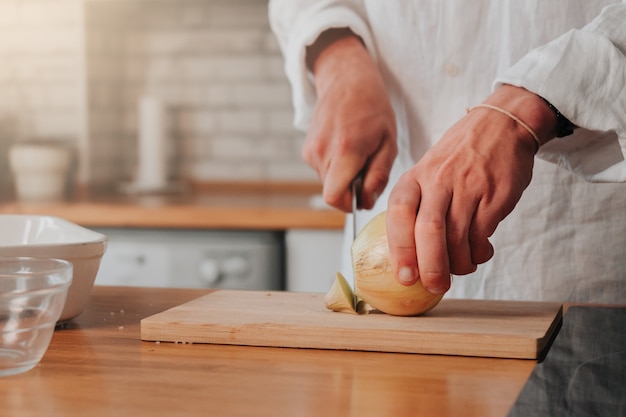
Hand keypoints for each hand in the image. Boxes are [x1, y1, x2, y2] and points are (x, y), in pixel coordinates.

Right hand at [305, 29, 396, 211]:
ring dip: (344, 178)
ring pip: (328, 183)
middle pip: (332, 193)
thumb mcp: (388, 142)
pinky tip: (346, 147)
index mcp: (345, 151)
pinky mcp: (306, 151)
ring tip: (358, 153)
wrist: (345, 80)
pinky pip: (323, 172)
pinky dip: (336, 168)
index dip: (350, 204)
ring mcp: (310, 152)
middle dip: (350, 190)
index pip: (334, 197)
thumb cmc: (372, 108)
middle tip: (367, 167)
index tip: (364, 195)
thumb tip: (366, 201)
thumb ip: (378, 176)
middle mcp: (322, 153)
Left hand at [386, 85, 557, 293]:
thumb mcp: (428, 170)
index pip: (398, 214)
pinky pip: (483, 235)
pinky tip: (479, 253)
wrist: (503, 124)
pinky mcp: (494, 196)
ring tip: (461, 268)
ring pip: (457, 237)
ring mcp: (468, 187)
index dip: (400, 248)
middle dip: (430, 266)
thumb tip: (411, 253)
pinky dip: (479, 253)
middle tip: (434, 286)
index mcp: (415, 177)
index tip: (404, 276)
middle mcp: (438, 181)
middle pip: (429, 231)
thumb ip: (418, 204)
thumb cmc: (460, 155)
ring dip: (458, 263)